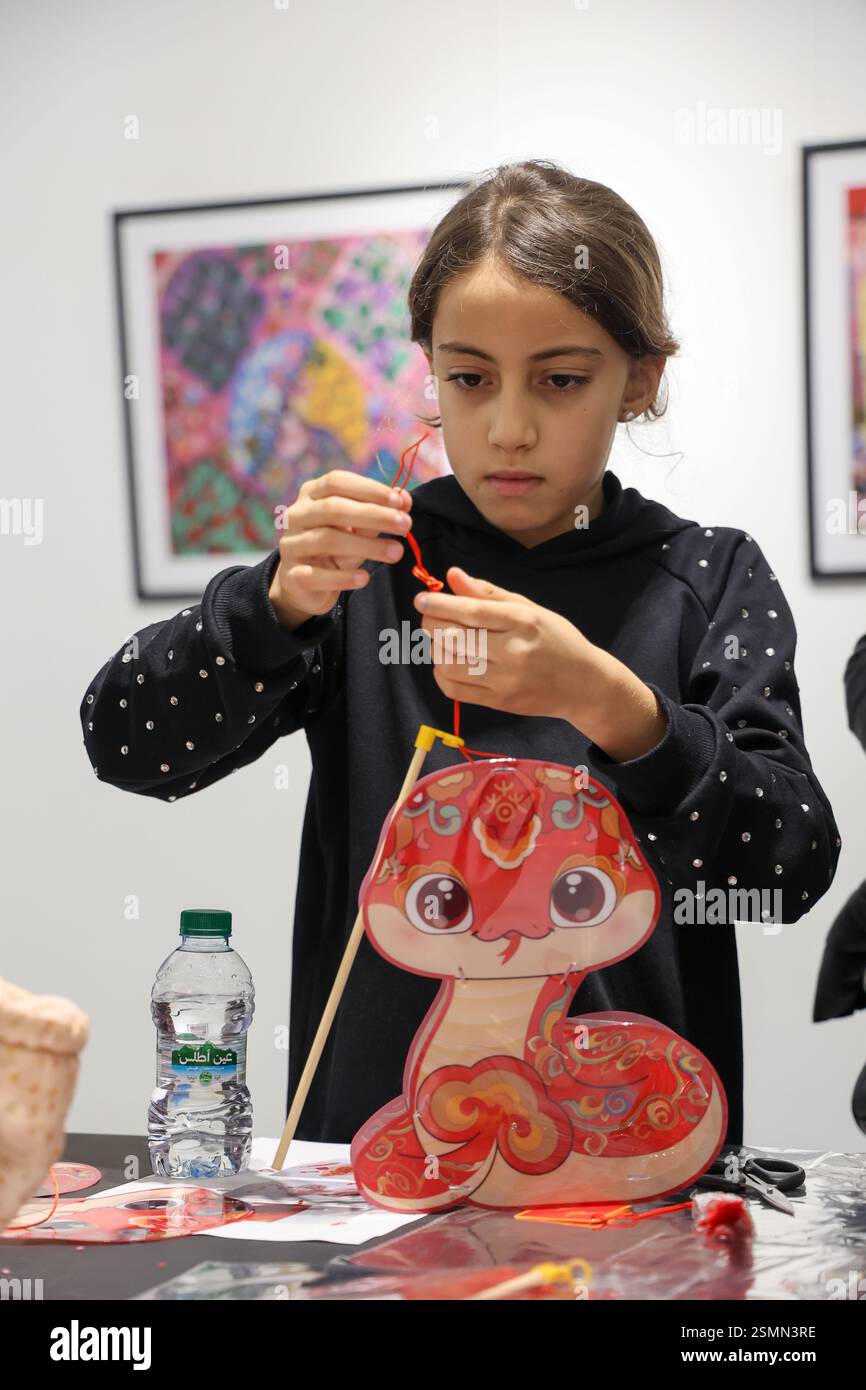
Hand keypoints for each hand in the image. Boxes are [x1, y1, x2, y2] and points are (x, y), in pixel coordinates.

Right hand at [269, 470, 412, 627]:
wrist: (304, 584)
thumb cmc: (336, 547)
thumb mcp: (357, 529)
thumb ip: (377, 513)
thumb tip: (404, 499)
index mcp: (311, 494)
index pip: (337, 482)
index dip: (369, 489)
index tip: (400, 502)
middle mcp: (296, 515)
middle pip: (333, 509)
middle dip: (373, 515)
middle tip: (405, 525)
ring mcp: (291, 545)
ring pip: (326, 540)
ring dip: (366, 546)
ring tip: (396, 552)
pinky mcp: (292, 575)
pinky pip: (315, 575)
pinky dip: (342, 577)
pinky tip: (364, 578)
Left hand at [413, 567, 667, 760]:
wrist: (583, 684)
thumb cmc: (557, 640)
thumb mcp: (530, 608)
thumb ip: (489, 593)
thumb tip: (452, 575)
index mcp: (522, 621)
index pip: (471, 612)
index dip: (440, 605)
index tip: (421, 599)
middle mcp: (512, 651)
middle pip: (454, 637)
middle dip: (431, 624)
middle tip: (429, 616)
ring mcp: (504, 680)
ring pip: (449, 663)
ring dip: (436, 648)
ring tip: (441, 638)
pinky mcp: (498, 701)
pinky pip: (454, 689)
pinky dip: (441, 673)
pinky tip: (447, 662)